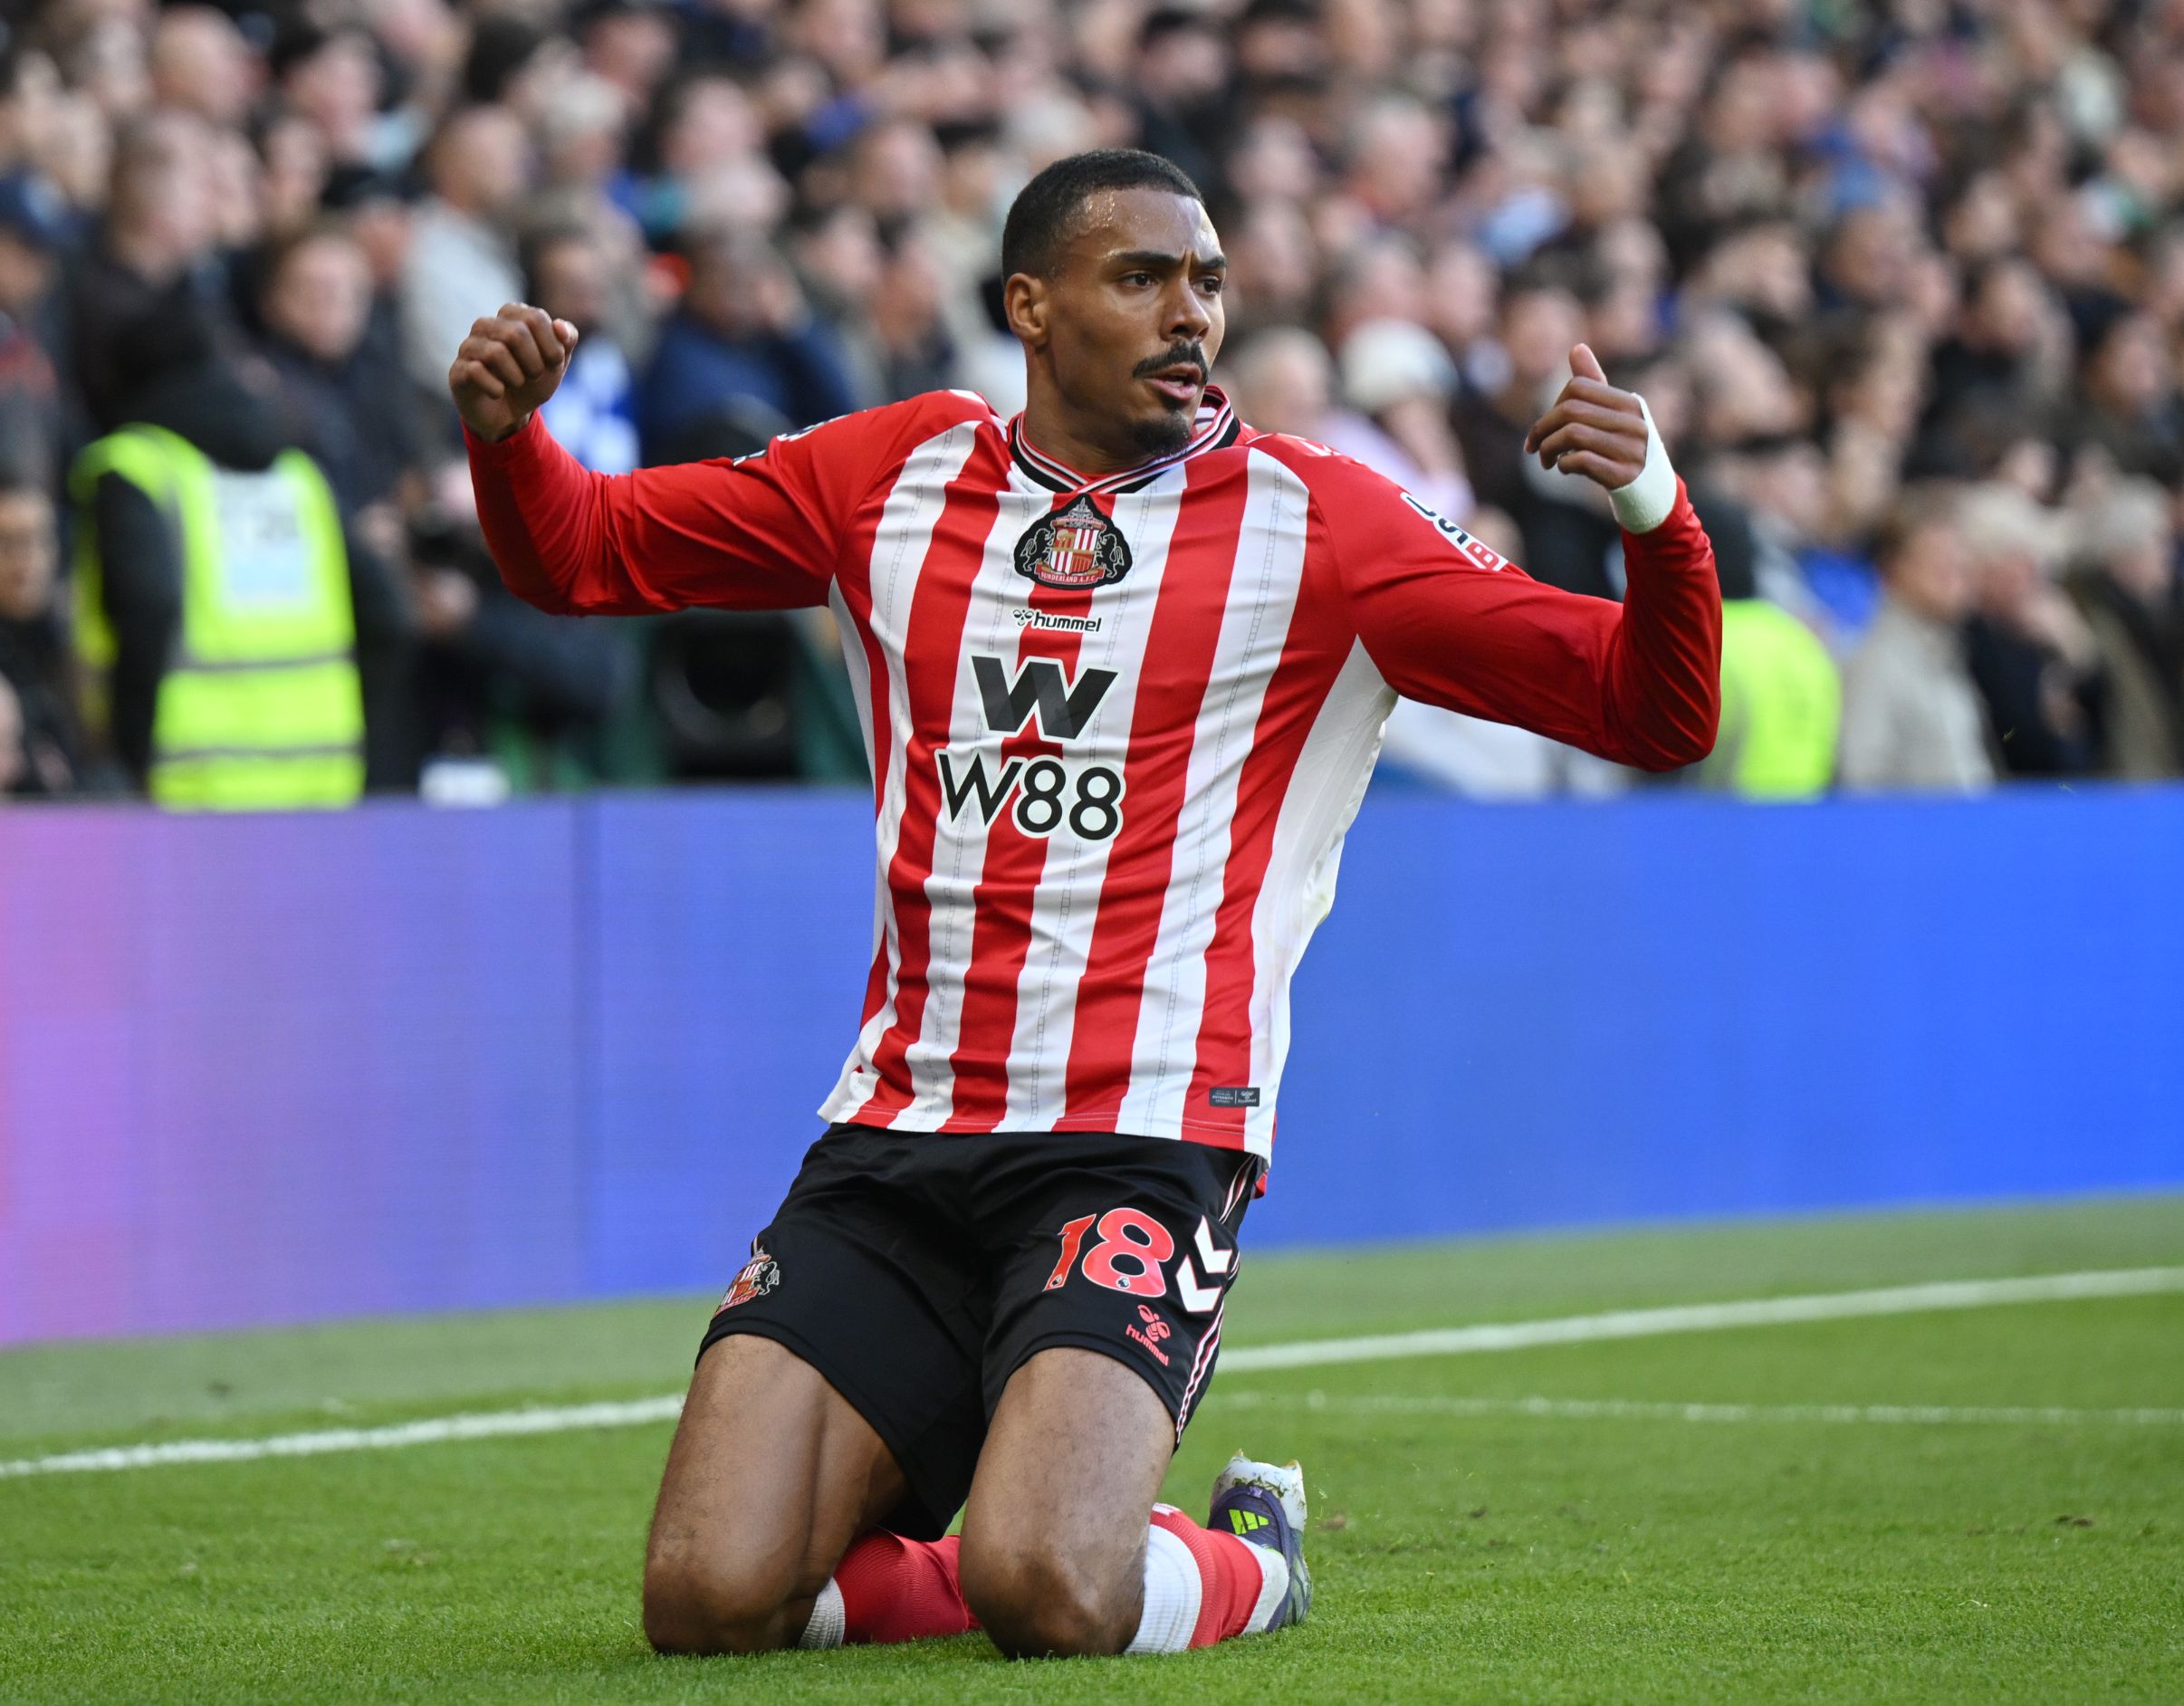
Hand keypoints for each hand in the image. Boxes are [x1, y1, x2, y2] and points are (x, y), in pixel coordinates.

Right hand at [448, 303, 578, 442]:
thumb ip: (567, 339)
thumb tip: (559, 325)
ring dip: (516, 376)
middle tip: (534, 375)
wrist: (511, 414)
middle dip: (534, 363)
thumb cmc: (533, 379)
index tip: (553, 363)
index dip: (551, 345)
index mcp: (511, 316)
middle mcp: (486, 325)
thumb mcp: (557, 361)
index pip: (535, 317)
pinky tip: (498, 392)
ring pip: (495, 352)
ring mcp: (469, 346)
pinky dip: (496, 388)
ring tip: (517, 383)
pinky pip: (476, 372)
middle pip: (515, 334)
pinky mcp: (458, 370)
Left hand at [1523, 344, 1648, 490]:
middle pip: (1570, 410)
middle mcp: (1633, 423)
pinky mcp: (1623, 475)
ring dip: (1549, 448)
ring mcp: (1630, 449)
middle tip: (1534, 447)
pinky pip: (1581, 460)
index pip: (1578, 388)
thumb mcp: (1612, 414)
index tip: (1544, 427)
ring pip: (1572, 434)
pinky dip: (1564, 464)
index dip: (1552, 405)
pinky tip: (1564, 468)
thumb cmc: (1623, 446)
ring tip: (1547, 459)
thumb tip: (1576, 348)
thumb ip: (1594, 384)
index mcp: (1630, 403)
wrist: (1651, 489)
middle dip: (1542, 428)